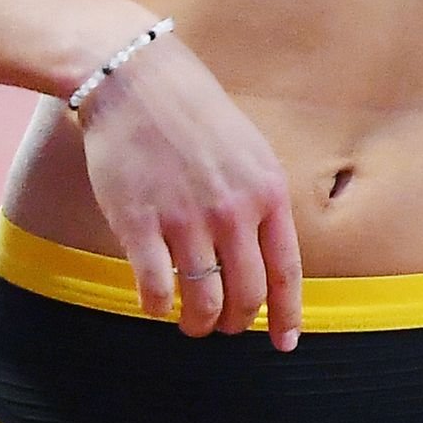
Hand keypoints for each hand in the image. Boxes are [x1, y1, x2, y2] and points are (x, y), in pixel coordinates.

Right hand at [78, 34, 303, 351]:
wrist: (136, 78)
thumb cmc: (193, 112)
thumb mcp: (248, 149)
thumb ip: (259, 200)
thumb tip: (266, 257)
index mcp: (266, 189)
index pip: (286, 270)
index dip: (286, 315)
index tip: (282, 344)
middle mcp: (233, 208)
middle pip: (247, 295)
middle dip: (235, 322)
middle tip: (222, 323)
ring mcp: (186, 217)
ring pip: (204, 303)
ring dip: (198, 324)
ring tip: (189, 320)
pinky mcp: (140, 223)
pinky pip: (156, 290)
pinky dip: (157, 307)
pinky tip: (155, 301)